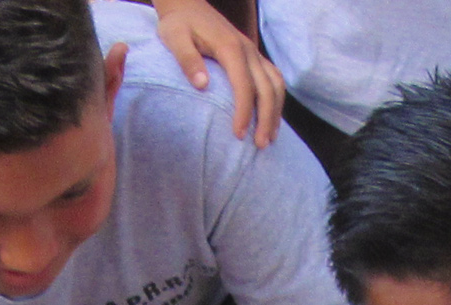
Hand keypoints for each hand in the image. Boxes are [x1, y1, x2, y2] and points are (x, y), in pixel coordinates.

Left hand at [147, 0, 283, 147]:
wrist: (187, 5)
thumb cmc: (178, 24)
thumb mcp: (174, 37)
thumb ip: (187, 59)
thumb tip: (202, 85)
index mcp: (230, 47)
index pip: (244, 85)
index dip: (244, 111)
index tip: (238, 134)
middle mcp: (248, 50)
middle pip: (268, 88)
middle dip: (266, 118)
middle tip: (259, 145)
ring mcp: (253, 53)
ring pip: (276, 84)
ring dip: (276, 112)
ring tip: (269, 138)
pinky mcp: (253, 56)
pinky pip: (273, 78)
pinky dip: (276, 99)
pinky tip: (270, 118)